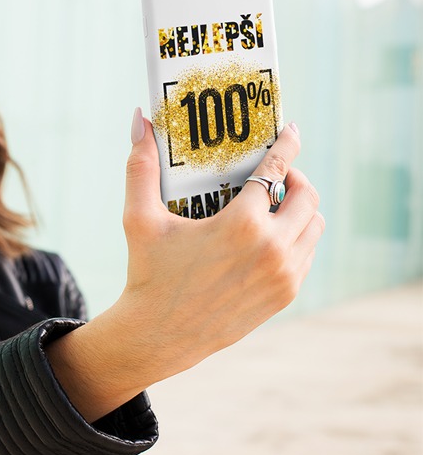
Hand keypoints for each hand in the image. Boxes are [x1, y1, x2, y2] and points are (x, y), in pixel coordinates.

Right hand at [46, 109, 323, 421]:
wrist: (159, 336)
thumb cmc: (148, 274)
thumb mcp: (140, 218)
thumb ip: (140, 166)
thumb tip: (139, 118)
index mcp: (241, 225)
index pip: (277, 170)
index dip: (287, 145)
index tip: (291, 130)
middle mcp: (272, 248)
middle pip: (307, 196)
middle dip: (295, 177)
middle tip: (275, 174)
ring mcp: (283, 275)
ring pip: (314, 226)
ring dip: (300, 208)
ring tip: (275, 204)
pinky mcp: (284, 295)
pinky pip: (307, 254)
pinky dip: (297, 238)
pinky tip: (271, 236)